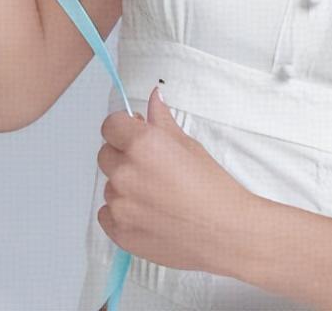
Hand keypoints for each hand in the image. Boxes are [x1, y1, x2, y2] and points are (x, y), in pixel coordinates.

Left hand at [96, 86, 253, 275]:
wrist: (225, 233)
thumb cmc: (213, 190)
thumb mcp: (189, 146)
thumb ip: (162, 121)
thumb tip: (154, 99)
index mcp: (142, 144)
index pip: (110, 126)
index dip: (122, 128)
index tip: (132, 133)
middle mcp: (126, 172)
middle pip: (106, 154)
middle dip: (123, 156)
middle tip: (151, 168)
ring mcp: (120, 204)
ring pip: (109, 185)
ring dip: (125, 187)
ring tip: (157, 195)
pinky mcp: (119, 231)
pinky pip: (107, 213)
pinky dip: (122, 213)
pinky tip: (149, 213)